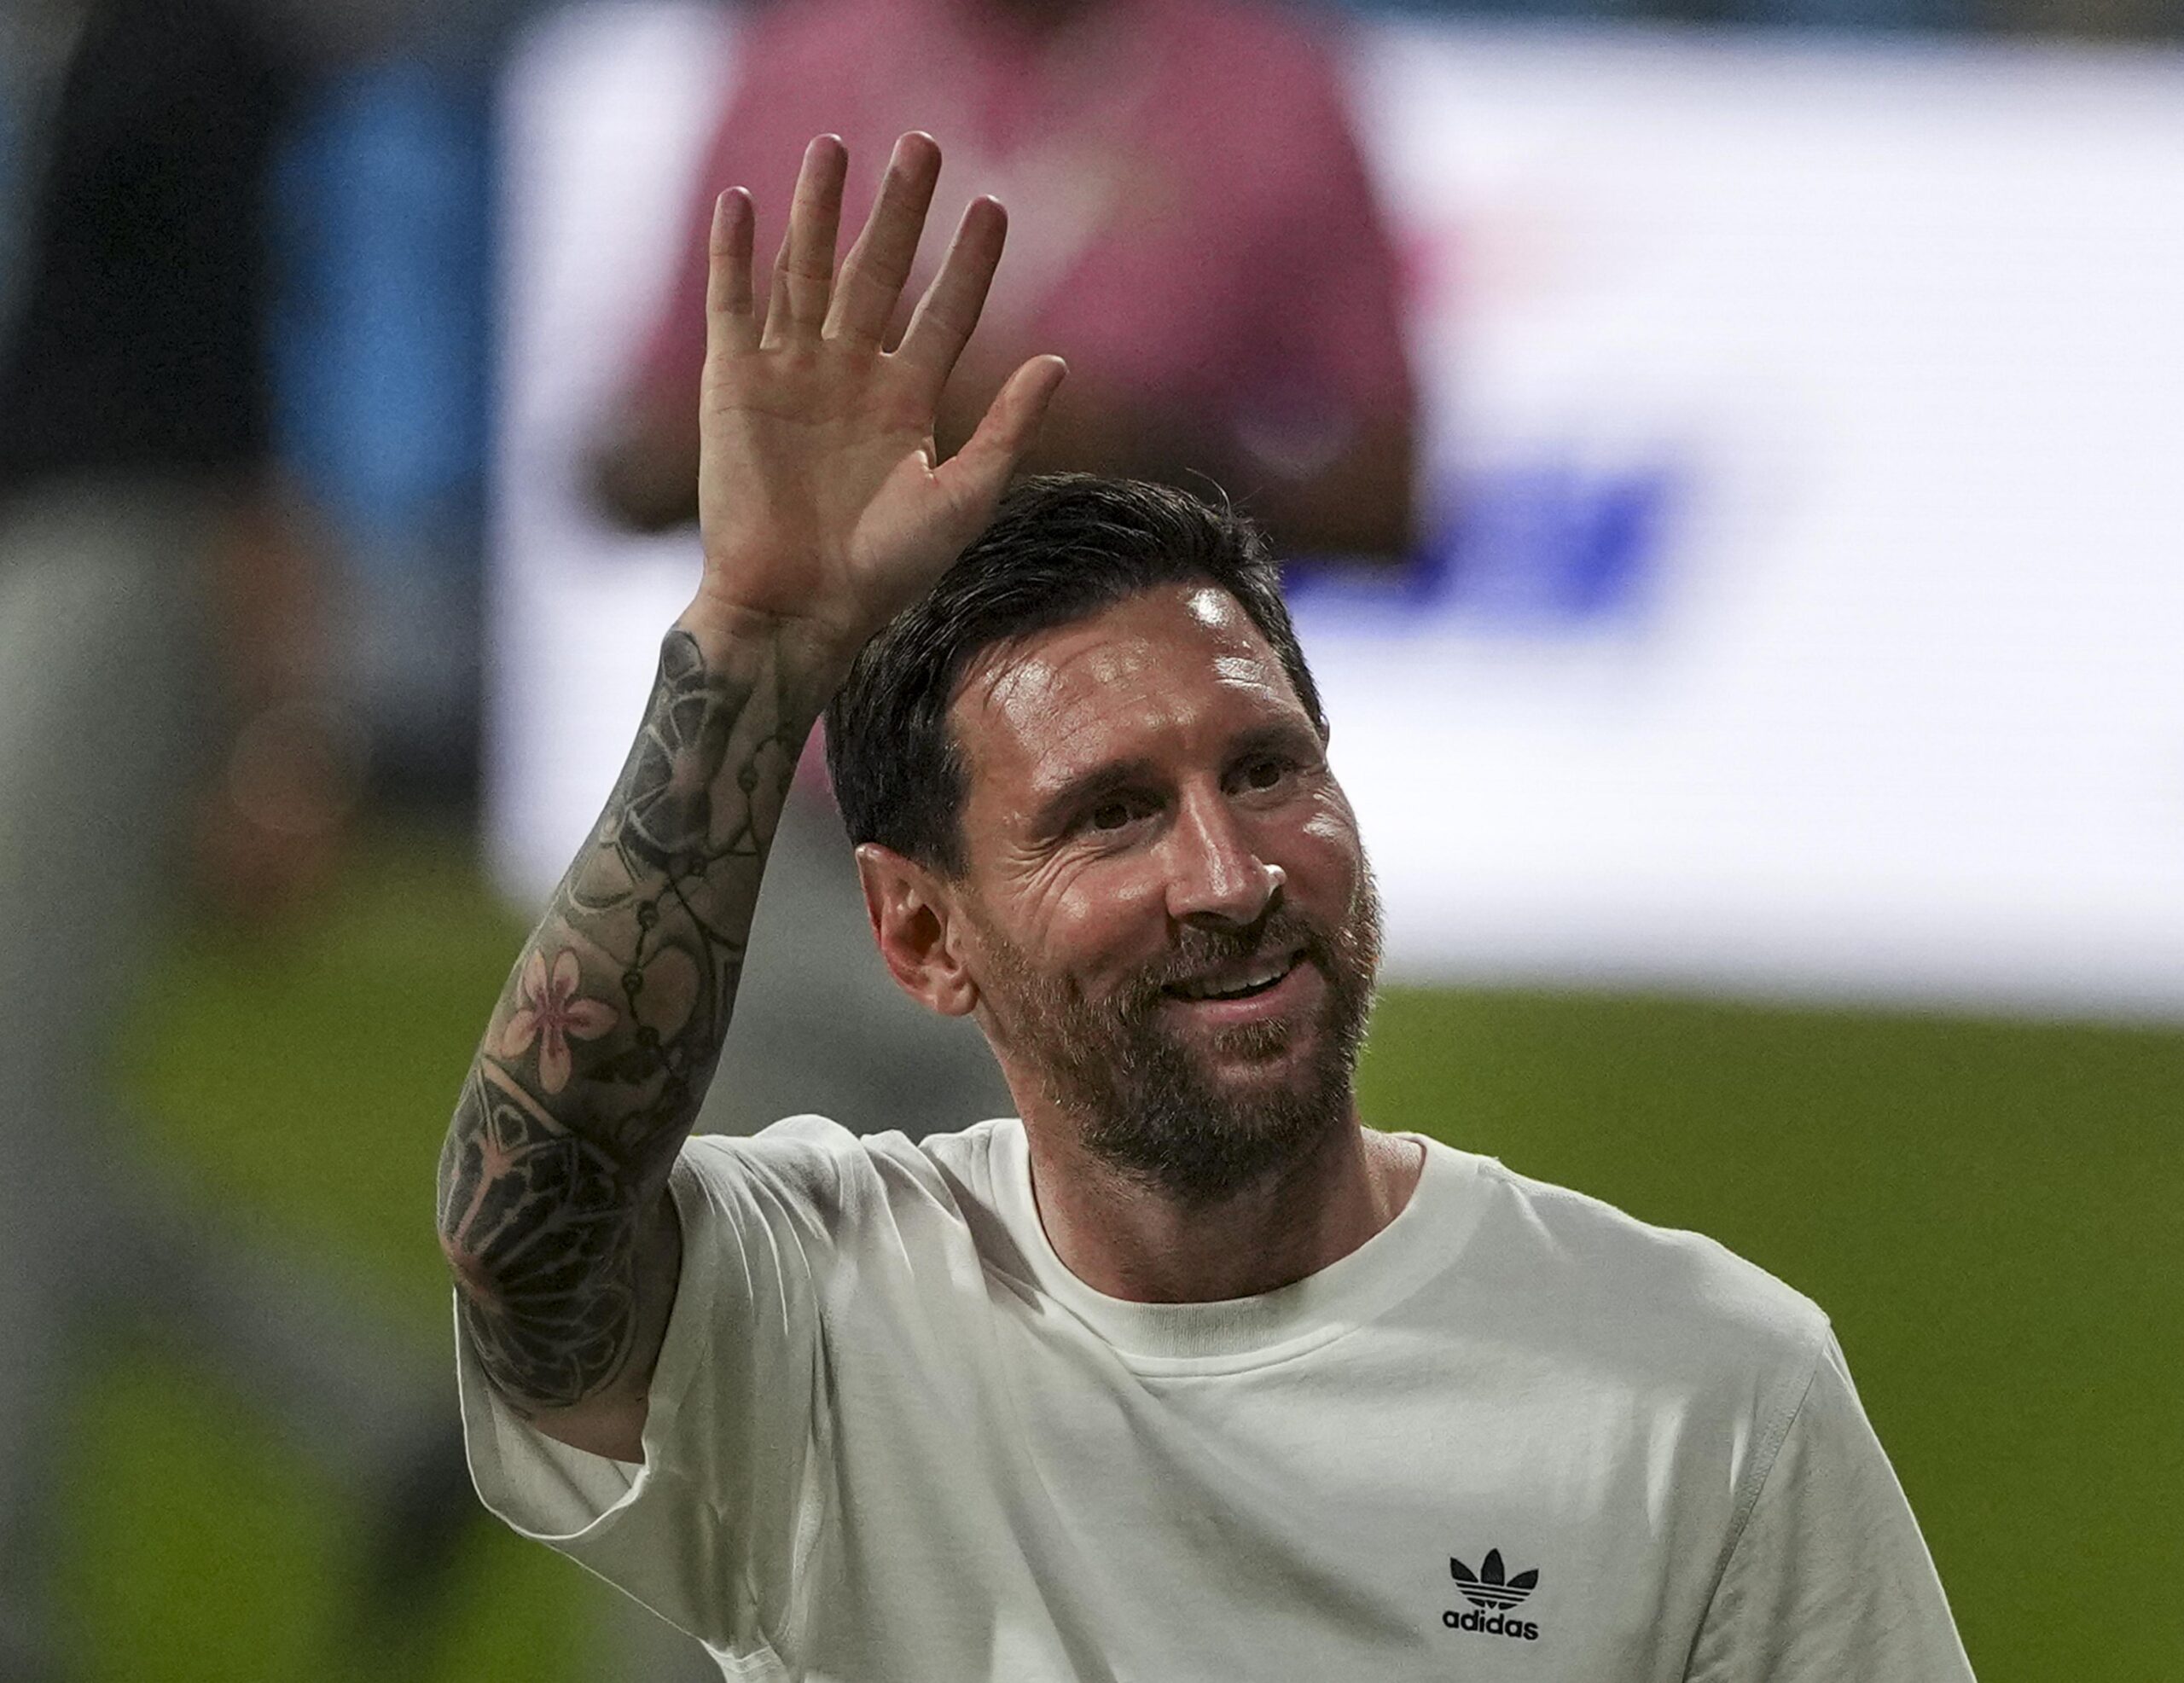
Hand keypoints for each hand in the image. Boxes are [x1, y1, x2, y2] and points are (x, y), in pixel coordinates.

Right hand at [687, 132, 1066, 662]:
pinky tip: (742, 199)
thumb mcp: (964, 497)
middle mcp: (850, 375)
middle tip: (923, 144)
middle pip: (879, 272)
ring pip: (807, 272)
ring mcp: (790, 374)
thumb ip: (1008, 428)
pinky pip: (733, 304)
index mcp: (907, 400)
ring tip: (835, 147)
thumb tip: (1061, 362)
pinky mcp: (733, 385)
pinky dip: (733, 254)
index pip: (945, 311)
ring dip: (818, 210)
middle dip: (900, 210)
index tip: (994, 205)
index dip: (970, 262)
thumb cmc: (886, 571)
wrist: (800, 609)